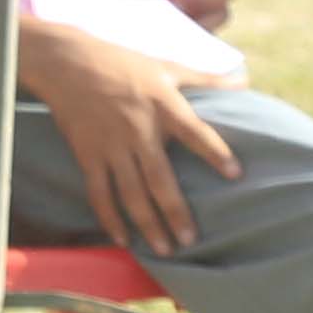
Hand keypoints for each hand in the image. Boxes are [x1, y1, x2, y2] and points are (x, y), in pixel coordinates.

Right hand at [12, 22, 238, 260]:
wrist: (69, 64)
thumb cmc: (123, 63)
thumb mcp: (167, 66)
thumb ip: (205, 79)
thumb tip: (244, 82)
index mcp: (162, 105)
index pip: (194, 132)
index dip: (215, 153)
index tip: (236, 174)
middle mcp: (138, 129)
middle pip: (159, 178)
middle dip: (175, 212)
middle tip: (190, 240)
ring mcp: (111, 146)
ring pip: (131, 193)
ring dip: (147, 223)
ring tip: (164, 249)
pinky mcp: (88, 156)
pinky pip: (100, 194)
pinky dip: (110, 218)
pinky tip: (123, 239)